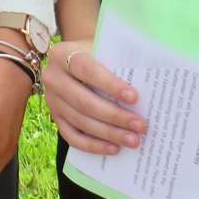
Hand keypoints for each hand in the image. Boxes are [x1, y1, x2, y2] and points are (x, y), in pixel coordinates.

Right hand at [41, 38, 145, 153]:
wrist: (78, 59)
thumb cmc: (98, 54)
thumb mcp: (104, 49)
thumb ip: (117, 62)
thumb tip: (146, 86)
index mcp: (62, 54)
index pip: (87, 70)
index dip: (110, 85)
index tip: (134, 98)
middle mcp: (52, 78)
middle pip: (83, 101)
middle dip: (114, 116)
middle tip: (140, 126)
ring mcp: (52, 100)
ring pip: (80, 121)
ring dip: (109, 133)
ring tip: (133, 140)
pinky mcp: (56, 118)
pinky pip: (72, 137)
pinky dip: (94, 145)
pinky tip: (114, 148)